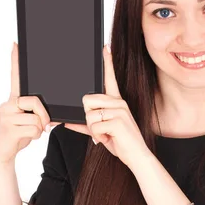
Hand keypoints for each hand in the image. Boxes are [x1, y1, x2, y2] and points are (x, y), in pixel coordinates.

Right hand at [0, 42, 53, 165]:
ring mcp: (6, 115)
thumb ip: (37, 113)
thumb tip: (54, 117)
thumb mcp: (29, 121)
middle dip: (44, 115)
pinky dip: (36, 136)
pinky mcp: (8, 128)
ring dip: (39, 129)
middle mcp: (8, 104)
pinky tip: (25, 137)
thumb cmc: (18, 134)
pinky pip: (34, 129)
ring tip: (29, 132)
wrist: (2, 152)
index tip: (16, 44)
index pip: (15, 77)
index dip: (15, 61)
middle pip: (36, 101)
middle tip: (42, 125)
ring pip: (37, 118)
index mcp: (13, 100)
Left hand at [62, 44, 151, 169]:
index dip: (107, 63)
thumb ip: (85, 125)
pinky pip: (94, 126)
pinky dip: (98, 136)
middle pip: (87, 100)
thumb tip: (67, 122)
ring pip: (89, 114)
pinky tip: (109, 139)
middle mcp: (119, 103)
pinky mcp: (118, 121)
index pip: (110, 79)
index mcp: (116, 102)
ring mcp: (119, 111)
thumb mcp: (100, 133)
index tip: (105, 47)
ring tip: (106, 135)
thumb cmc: (122, 143)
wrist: (137, 156)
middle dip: (88, 118)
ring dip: (93, 130)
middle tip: (101, 129)